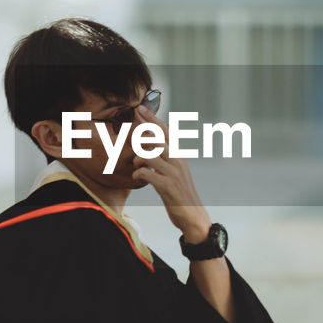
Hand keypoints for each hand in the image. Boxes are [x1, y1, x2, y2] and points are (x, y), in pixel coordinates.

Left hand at [131, 104, 210, 241]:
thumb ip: (166, 155)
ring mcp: (173, 172)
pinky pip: (145, 174)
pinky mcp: (167, 186)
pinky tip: (139, 179)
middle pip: (154, 138)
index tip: (139, 107)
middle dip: (139, 138)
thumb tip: (153, 141)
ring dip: (137, 160)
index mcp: (179, 153)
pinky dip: (137, 175)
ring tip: (138, 167)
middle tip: (130, 142)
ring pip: (147, 155)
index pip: (164, 130)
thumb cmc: (179, 192)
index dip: (151, 118)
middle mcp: (177, 159)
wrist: (192, 215)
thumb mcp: (175, 170)